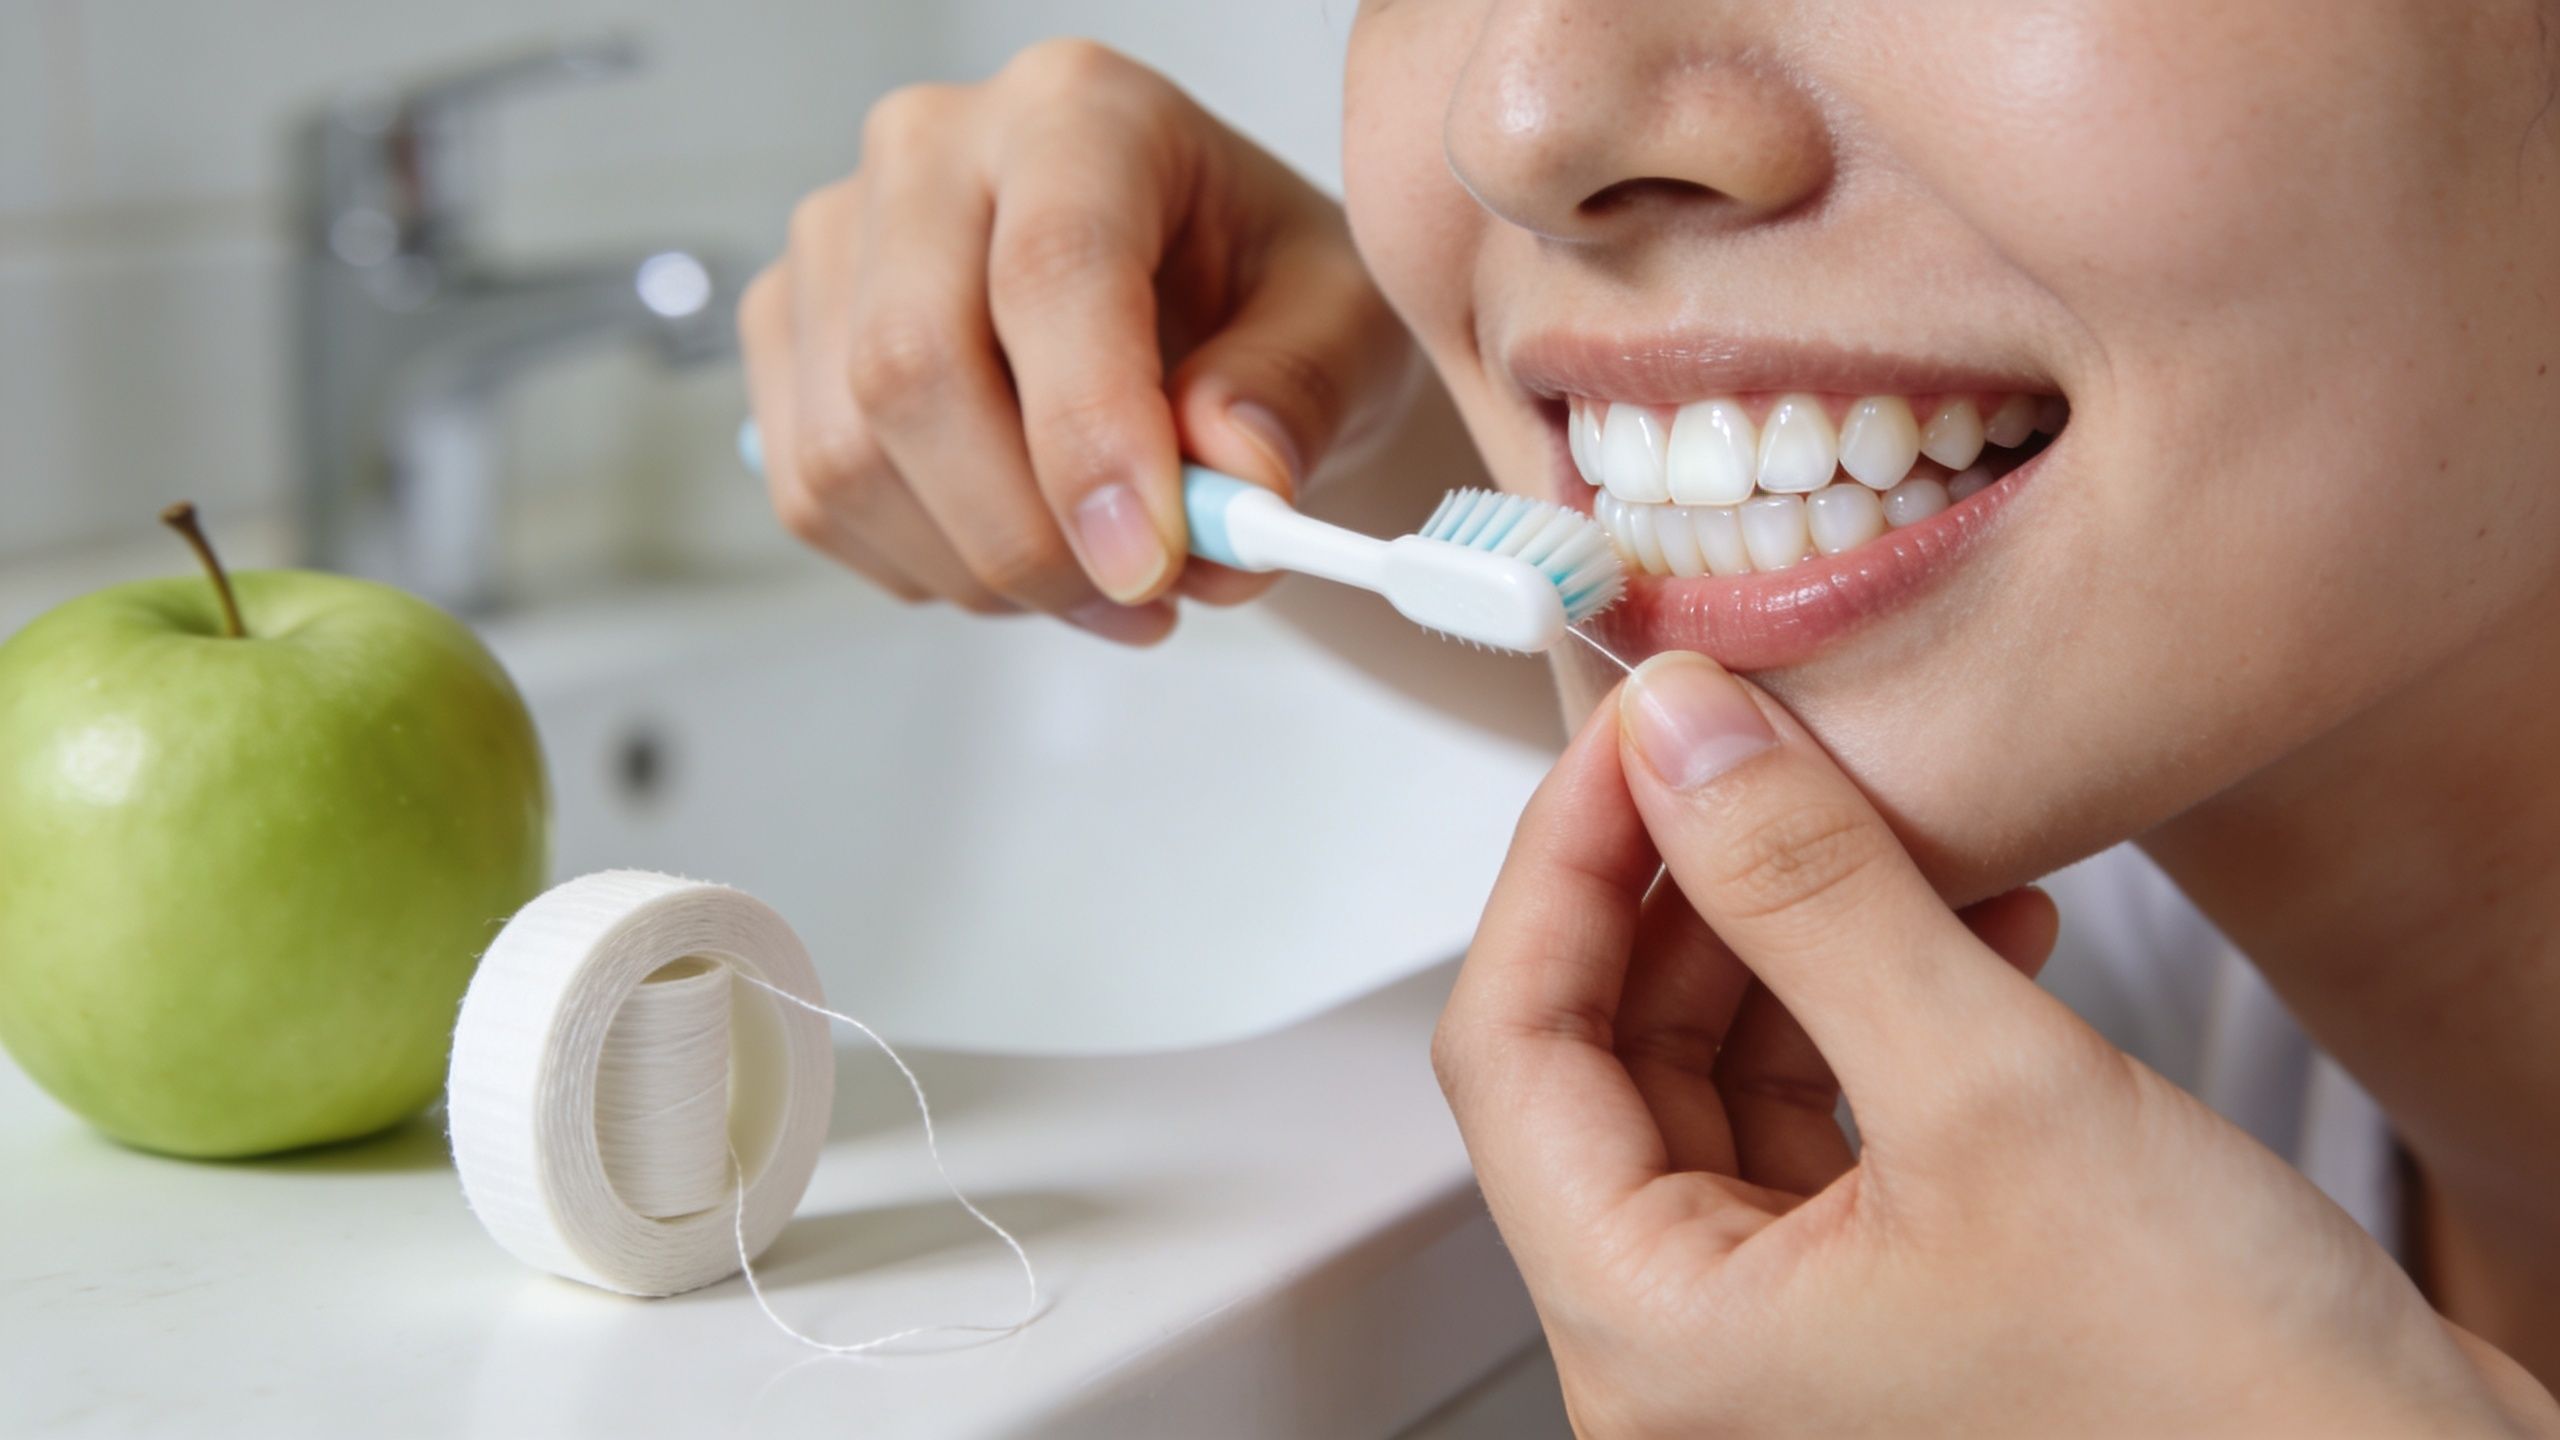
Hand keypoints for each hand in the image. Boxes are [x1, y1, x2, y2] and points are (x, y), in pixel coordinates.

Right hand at [738, 40, 1414, 643]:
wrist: (1198, 309)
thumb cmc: (1260, 292)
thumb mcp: (1340, 323)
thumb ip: (1297, 392)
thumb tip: (1229, 481)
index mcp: (1078, 113)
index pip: (1049, 268)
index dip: (1089, 435)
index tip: (1150, 561)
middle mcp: (931, 153)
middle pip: (912, 367)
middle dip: (1026, 535)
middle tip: (1138, 600)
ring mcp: (836, 242)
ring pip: (850, 455)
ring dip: (982, 569)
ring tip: (1101, 583)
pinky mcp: (786, 336)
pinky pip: (818, 498)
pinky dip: (927, 567)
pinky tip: (1020, 549)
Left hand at [1435, 651, 2559, 1437]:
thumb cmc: (2228, 1413)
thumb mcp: (1994, 1095)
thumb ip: (1811, 896)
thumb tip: (1681, 740)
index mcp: (1656, 1340)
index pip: (1509, 1052)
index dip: (1561, 864)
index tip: (1635, 735)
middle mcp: (1697, 1353)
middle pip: (1608, 1057)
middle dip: (1686, 885)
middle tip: (1752, 746)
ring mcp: (1791, 1331)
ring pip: (1719, 1075)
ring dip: (1796, 932)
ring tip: (1879, 820)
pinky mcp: (1890, 1300)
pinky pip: (1825, 1115)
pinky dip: (1877, 1005)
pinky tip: (1973, 920)